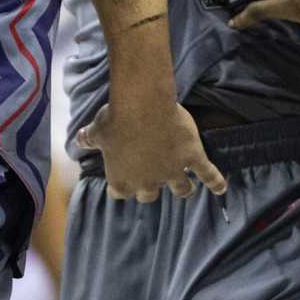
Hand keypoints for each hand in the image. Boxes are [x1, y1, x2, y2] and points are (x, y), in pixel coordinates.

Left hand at [75, 99, 228, 202]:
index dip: (121, 185)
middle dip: (150, 186)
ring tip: (186, 187)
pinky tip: (221, 187)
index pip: (120, 193)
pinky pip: (208, 174)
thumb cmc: (115, 117)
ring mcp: (172, 172)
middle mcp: (148, 182)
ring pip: (181, 189)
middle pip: (149, 194)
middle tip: (152, 173)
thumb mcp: (97, 129)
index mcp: (122, 180)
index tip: (122, 177)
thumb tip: (79, 139)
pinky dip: (215, 181)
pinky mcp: (191, 158)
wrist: (141, 105)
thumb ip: (89, 138)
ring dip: (182, 188)